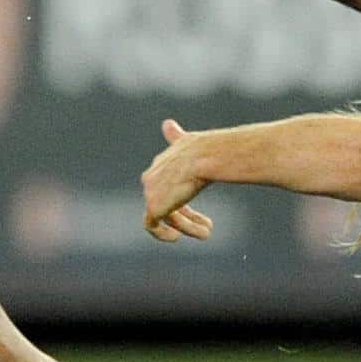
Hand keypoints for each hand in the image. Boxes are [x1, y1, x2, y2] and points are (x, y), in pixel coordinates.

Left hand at [140, 119, 216, 242]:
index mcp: (161, 162)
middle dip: (188, 215)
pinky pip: (153, 226)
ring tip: (207, 233)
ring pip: (166, 215)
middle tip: (209, 226)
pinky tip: (177, 238)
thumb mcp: (189, 141)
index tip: (189, 201)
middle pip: (168, 201)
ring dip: (187, 225)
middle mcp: (151, 176)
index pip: (166, 180)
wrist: (205, 157)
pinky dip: (164, 234)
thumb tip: (166, 123)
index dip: (179, 194)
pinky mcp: (154, 206)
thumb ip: (175, 136)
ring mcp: (151, 192)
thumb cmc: (207, 149)